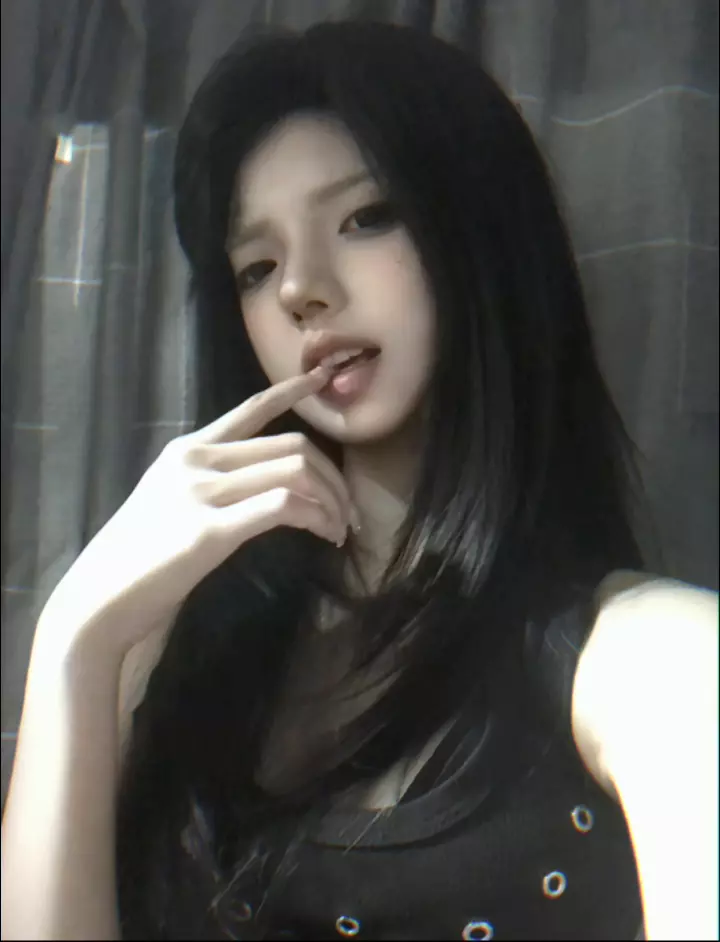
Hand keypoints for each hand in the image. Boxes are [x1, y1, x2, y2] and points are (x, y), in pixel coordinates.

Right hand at [38, 366, 353, 659]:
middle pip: (290, 446)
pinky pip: (282, 506)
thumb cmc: (140, 557)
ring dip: (331, 501)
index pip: (250, 409)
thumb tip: (269, 488)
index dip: (292, 391)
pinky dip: (315, 517)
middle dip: (333, 477)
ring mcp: (200, 492)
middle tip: (348, 512)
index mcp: (188, 449)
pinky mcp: (209, 530)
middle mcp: (196, 460)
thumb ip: (214, 483)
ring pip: (294, 471)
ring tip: (339, 530)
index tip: (324, 379)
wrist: (100, 598)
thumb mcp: (172, 501)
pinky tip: (322, 535)